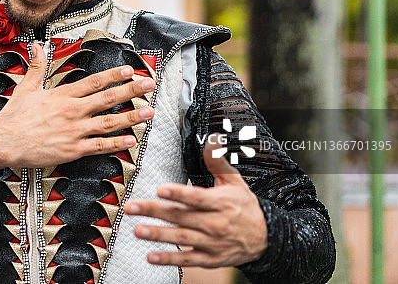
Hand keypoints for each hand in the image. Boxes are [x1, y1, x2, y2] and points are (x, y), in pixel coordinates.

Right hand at [0, 43, 154, 169]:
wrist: (3, 142)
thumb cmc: (13, 117)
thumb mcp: (25, 87)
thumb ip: (36, 66)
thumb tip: (38, 46)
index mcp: (62, 95)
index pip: (93, 82)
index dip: (114, 75)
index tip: (130, 70)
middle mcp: (72, 111)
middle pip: (107, 98)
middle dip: (131, 91)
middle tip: (149, 85)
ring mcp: (74, 131)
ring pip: (108, 122)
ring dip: (131, 117)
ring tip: (149, 112)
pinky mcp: (72, 149)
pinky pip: (99, 146)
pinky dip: (116, 143)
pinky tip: (131, 140)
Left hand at [124, 138, 267, 267]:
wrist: (267, 239)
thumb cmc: (246, 207)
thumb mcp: (235, 182)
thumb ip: (218, 161)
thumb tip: (212, 138)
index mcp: (220, 203)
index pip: (196, 197)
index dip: (178, 193)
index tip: (160, 189)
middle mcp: (215, 223)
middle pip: (181, 216)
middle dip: (154, 211)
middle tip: (130, 207)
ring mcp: (211, 243)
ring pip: (181, 238)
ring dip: (158, 235)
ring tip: (137, 230)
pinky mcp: (209, 259)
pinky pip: (187, 260)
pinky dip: (169, 259)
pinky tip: (151, 257)